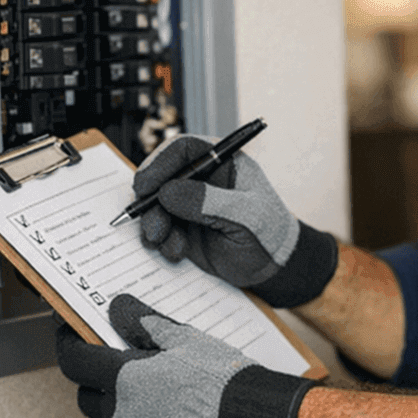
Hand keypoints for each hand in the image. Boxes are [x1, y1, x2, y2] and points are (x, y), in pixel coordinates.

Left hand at [56, 294, 317, 417]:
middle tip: (119, 367)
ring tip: (155, 399)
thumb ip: (142, 323)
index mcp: (122, 380)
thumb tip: (115, 307)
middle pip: (88, 398)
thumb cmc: (219, 377)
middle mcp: (119, 417)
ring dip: (122, 412)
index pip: (75, 361)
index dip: (68, 345)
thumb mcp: (183, 339)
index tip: (69, 336)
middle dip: (95, 382)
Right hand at [133, 134, 337, 307]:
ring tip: (171, 245)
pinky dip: (161, 240)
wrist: (273, 267)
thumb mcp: (246, 217)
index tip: (144, 185)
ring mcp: (189, 203)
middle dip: (150, 201)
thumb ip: (210, 202)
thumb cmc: (269, 234)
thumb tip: (168, 192)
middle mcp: (202, 179)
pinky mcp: (182, 227)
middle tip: (152, 226)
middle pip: (161, 176)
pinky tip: (178, 252)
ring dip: (154, 224)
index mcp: (222, 163)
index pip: (183, 150)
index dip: (159, 163)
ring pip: (154, 204)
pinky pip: (159, 228)